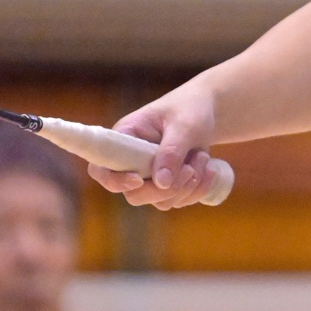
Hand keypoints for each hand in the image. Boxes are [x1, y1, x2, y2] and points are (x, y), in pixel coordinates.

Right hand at [90, 83, 220, 209]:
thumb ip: (172, 151)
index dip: (114, 181)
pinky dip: (197, 189)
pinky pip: (178, 200)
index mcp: (124, 139)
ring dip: (187, 186)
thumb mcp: (184, 125)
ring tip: (202, 157)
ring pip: (160, 201)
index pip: (101, 169)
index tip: (138, 180)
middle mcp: (131, 162)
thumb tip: (161, 182)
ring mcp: (149, 176)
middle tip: (190, 169)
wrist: (208, 112)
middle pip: (134, 195)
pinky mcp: (167, 185)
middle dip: (165, 189)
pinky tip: (209, 169)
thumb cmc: (190, 110)